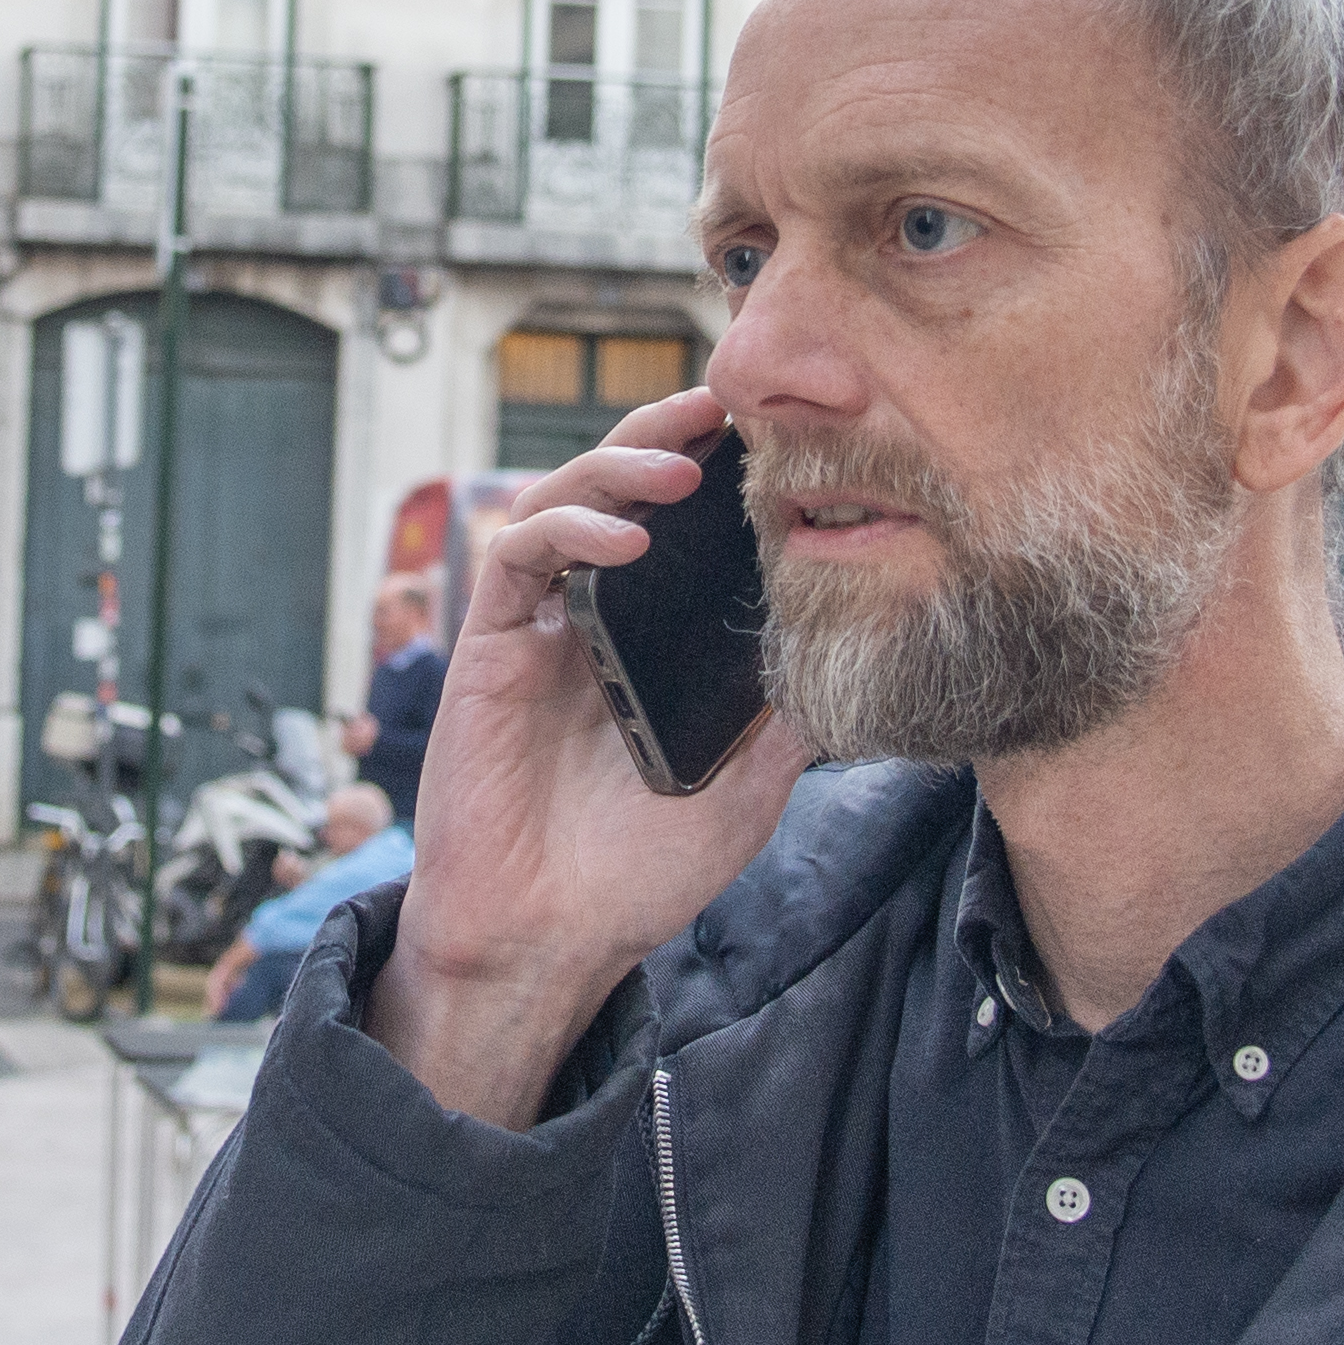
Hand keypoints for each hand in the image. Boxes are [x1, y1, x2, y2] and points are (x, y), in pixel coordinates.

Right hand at [371, 385, 810, 1128]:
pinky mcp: (490, 645)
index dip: (715, 472)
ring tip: (680, 467)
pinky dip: (570, 531)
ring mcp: (539, 627)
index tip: (774, 436)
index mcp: (649, 641)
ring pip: (564, 501)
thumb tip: (852, 647)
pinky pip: (520, 556)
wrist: (550, 938)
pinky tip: (624, 540)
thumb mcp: (746, 787)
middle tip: (723, 406)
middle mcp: (592, 618)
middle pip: (619, 491)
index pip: (681, 530)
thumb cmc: (638, 872)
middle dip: (666, 436)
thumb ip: (785, 717)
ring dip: (618, 466)